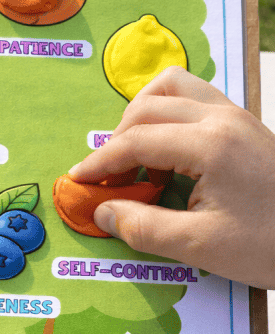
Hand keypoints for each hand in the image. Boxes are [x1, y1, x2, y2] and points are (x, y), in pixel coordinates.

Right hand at [68, 66, 274, 288]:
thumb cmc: (271, 245)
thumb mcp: (201, 246)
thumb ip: (143, 227)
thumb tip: (102, 212)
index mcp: (210, 144)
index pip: (136, 141)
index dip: (100, 162)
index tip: (79, 181)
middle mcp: (222, 118)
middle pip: (147, 106)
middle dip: (117, 140)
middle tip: (108, 179)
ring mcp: (236, 115)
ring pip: (173, 87)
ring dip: (143, 114)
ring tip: (136, 155)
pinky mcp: (246, 123)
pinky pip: (196, 97)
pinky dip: (170, 113)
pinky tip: (169, 152)